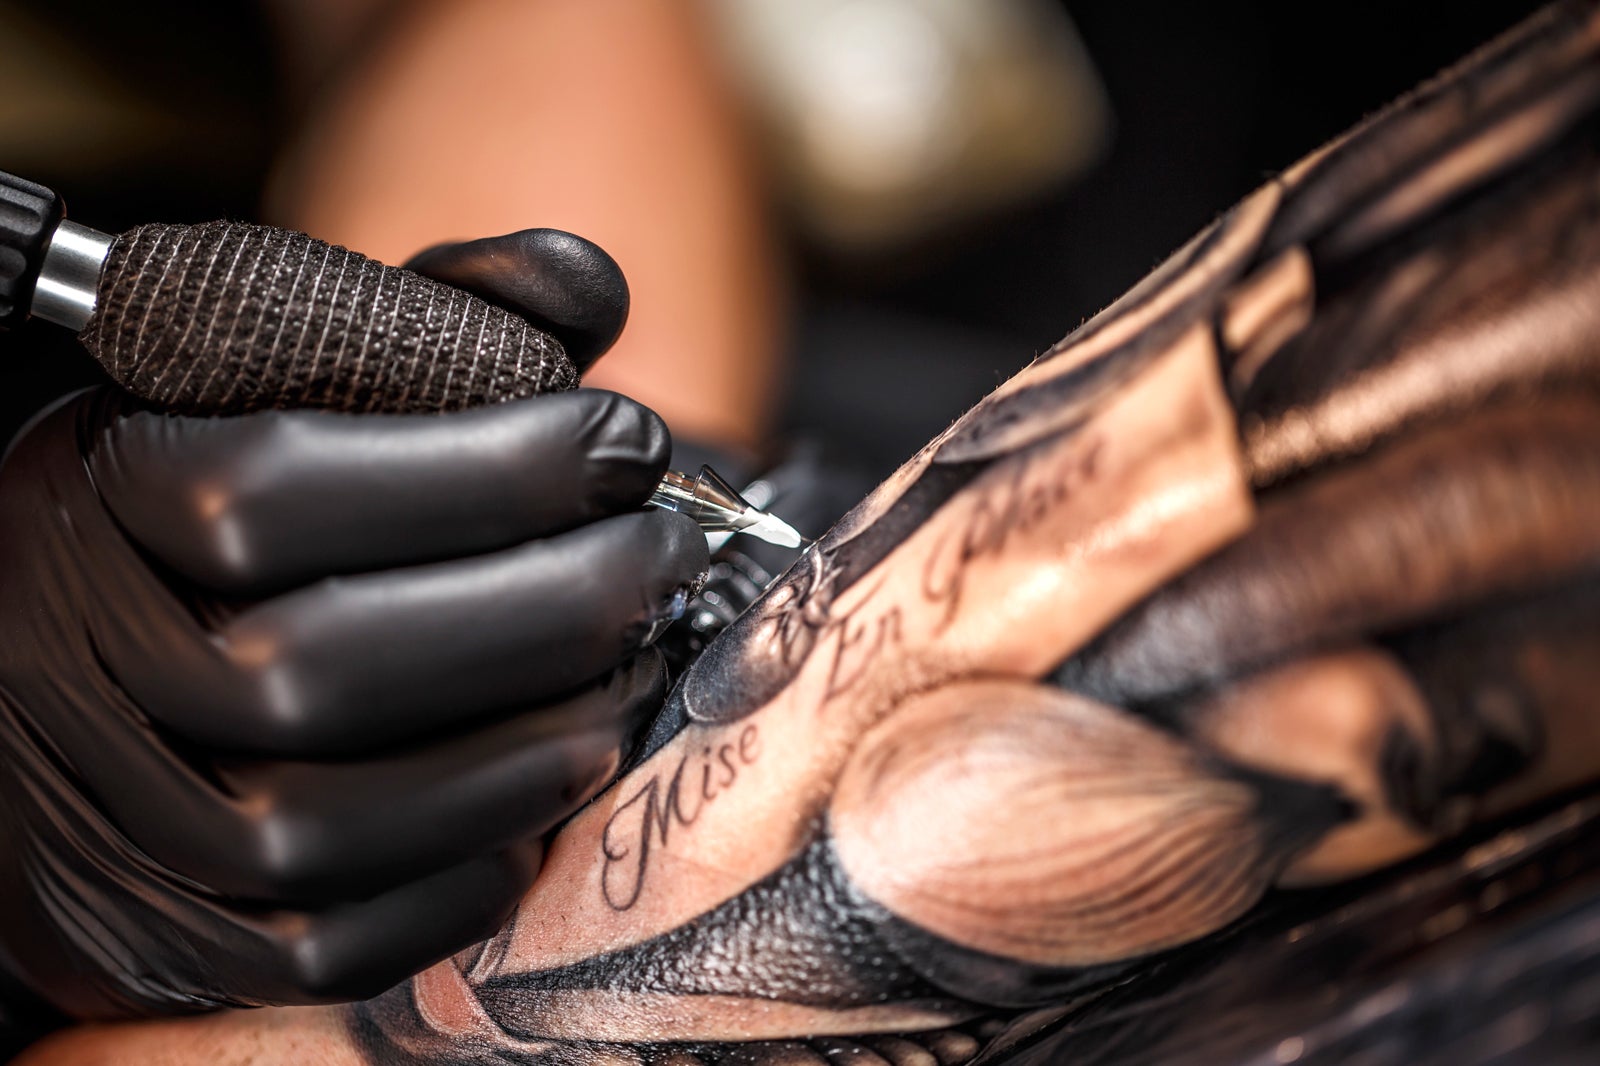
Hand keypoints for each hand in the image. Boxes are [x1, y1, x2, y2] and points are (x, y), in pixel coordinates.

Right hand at [0, 232, 709, 1019]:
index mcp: (100, 495)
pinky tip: (544, 793)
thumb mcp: (285, 375)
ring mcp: (117, 818)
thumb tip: (583, 286)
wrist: (60, 657)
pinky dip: (460, 874)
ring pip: (328, 823)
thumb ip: (424, 321)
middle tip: (660, 557)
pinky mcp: (164, 934)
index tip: (623, 442)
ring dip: (526, 747)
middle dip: (547, 606)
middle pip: (325, 664)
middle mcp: (81, 665)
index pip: (285, 487)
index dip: (492, 467)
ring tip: (630, 670)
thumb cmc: (207, 493)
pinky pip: (326, 944)